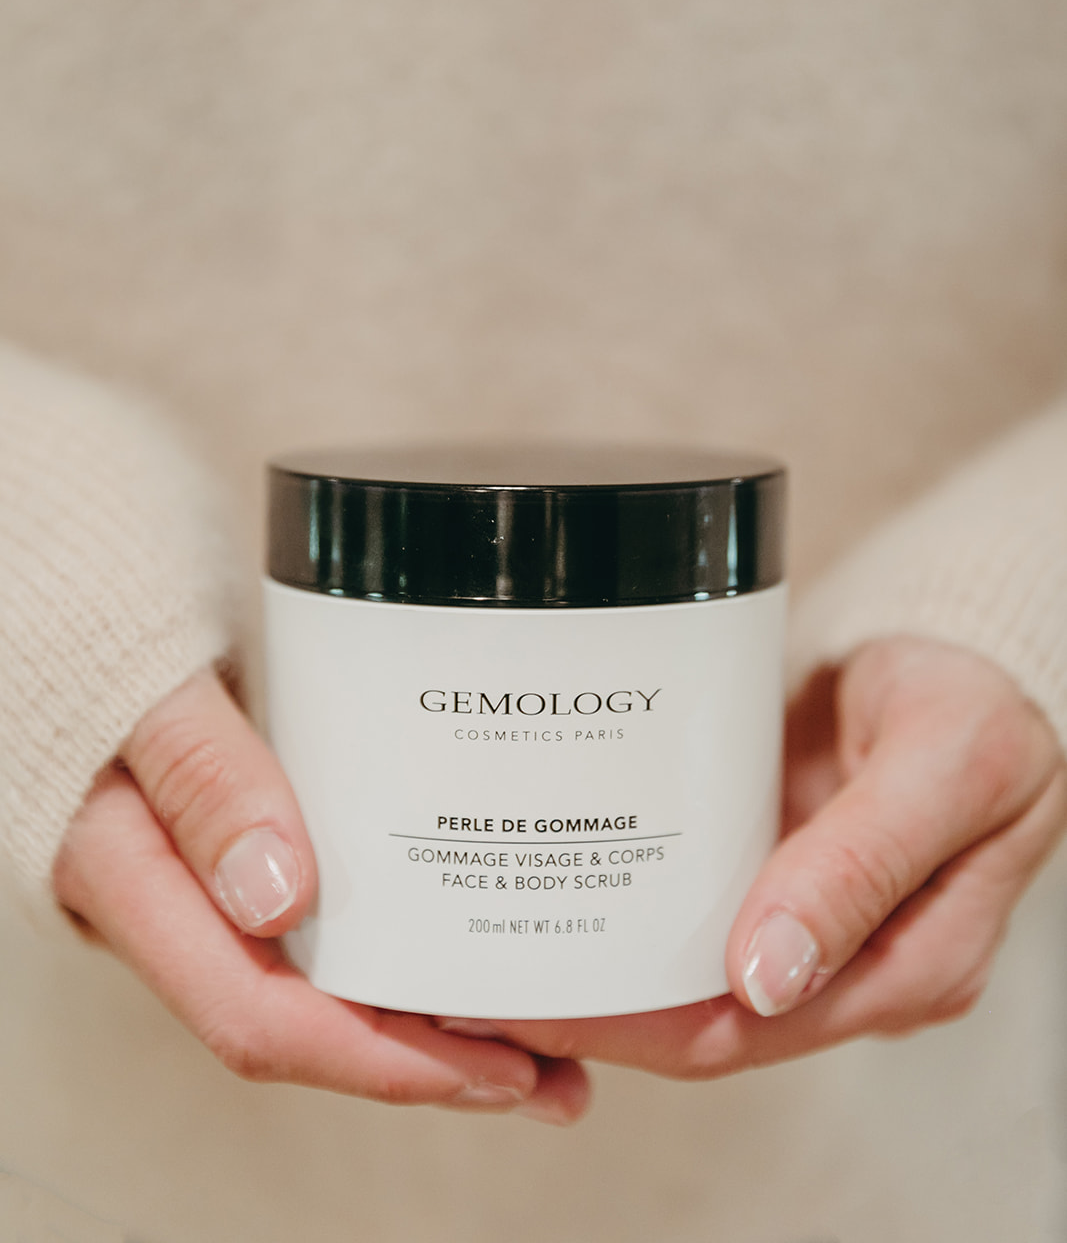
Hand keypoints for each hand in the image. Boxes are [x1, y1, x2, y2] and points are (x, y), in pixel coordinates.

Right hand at [53, 670, 587, 1123]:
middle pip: (303, 1025)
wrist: (76, 614)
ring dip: (426, 1026)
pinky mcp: (240, 861)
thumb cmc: (110, 639)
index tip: (483, 1067)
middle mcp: (168, 913)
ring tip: (542, 1044)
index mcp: (128, 883)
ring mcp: (204, 893)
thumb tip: (276, 896)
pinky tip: (467, 956)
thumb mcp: (152, 690)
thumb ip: (204, 775)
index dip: (373, 1057)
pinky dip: (399, 958)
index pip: (254, 1013)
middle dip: (427, 1065)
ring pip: (318, 990)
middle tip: (551, 1075)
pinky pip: (322, 934)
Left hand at [436, 638, 1066, 1077]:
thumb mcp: (945, 763)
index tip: (535, 1003)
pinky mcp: (768, 869)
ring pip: (681, 975)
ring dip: (595, 967)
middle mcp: (847, 962)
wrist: (962, 649)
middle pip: (697, 1021)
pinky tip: (557, 882)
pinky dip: (621, 907)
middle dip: (588, 1010)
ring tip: (491, 938)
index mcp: (907, 964)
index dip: (630, 1030)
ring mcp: (804, 919)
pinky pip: (684, 908)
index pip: (741, 1032)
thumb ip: (863, 864)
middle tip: (477, 978)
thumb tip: (766, 976)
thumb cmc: (974, 702)